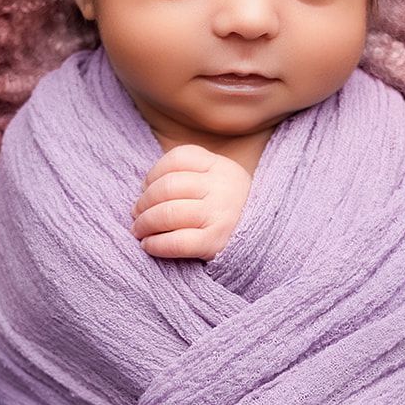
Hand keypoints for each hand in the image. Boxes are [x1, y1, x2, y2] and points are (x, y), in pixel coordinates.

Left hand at [131, 144, 251, 259]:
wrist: (268, 240)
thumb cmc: (232, 210)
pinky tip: (149, 246)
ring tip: (139, 231)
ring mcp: (221, 214)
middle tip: (136, 215)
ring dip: (145, 224)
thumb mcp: (218, 182)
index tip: (146, 189)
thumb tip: (144, 190)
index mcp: (221, 166)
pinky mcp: (217, 242)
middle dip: (143, 202)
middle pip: (167, 187)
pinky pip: (177, 242)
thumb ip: (189, 176)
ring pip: (168, 213)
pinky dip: (156, 245)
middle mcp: (222, 186)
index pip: (177, 158)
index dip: (153, 174)